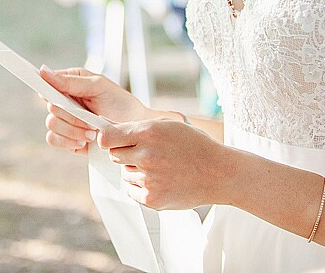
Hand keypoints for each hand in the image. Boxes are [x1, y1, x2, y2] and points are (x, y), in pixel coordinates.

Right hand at [41, 67, 151, 154]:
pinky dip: (67, 142)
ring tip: (91, 133)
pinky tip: (83, 142)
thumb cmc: (120, 104)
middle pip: (50, 108)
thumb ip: (71, 81)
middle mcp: (64, 101)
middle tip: (89, 119)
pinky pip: (53, 140)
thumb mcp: (98, 86)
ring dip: (72, 130)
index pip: (47, 84)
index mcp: (69, 83)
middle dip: (71, 116)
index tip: (53, 95)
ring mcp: (65, 120)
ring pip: (51, 125)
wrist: (133, 132)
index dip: (46, 89)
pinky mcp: (67, 138)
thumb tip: (44, 72)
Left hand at [101, 119, 232, 209]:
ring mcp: (149, 179)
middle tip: (147, 153)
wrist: (219, 173)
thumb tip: (105, 129)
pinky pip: (131, 190)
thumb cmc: (193, 146)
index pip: (106, 138)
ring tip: (160, 167)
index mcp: (148, 133)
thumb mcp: (166, 125)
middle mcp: (146, 156)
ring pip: (125, 173)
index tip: (112, 140)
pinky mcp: (152, 199)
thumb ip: (135, 127)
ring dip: (136, 170)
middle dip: (126, 153)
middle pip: (114, 155)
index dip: (107, 138)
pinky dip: (140, 186)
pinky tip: (160, 180)